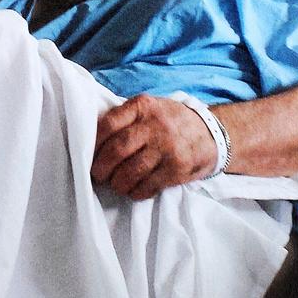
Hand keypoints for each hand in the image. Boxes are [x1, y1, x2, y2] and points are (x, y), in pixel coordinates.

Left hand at [92, 94, 216, 199]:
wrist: (211, 132)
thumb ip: (125, 117)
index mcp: (142, 106)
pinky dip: (136, 192)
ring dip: (117, 183)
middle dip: (101, 168)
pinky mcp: (178, 168)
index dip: (93, 143)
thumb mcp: (148, 108)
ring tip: (116, 184)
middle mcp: (155, 125)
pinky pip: (148, 186)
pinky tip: (134, 190)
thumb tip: (91, 138)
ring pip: (131, 171)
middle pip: (117, 150)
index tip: (87, 154)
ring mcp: (168, 147)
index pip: (109, 124)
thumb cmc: (169, 121)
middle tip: (98, 175)